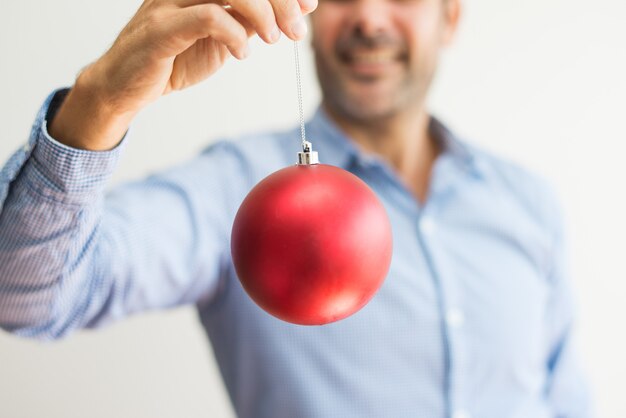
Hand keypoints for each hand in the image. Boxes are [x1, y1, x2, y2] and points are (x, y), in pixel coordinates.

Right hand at [48, 0, 316, 150]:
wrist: (128, 86)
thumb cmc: (174, 58)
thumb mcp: (224, 38)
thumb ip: (252, 20)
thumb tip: (293, 10)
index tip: (307, 7)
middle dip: (279, 1)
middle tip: (296, 31)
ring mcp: (169, 1)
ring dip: (262, 14)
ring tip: (273, 39)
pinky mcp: (160, 27)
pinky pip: (206, 17)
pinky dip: (234, 35)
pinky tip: (242, 53)